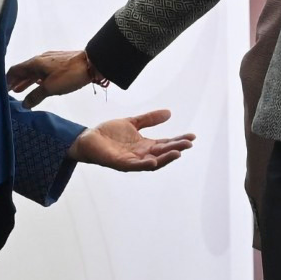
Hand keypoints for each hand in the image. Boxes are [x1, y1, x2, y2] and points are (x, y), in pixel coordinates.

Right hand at [7, 49, 105, 106]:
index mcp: (34, 63)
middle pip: (23, 70)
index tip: (2, 89)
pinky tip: (38, 85)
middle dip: (16, 81)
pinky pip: (42, 71)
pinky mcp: (59, 62)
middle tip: (9, 92)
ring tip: (20, 91)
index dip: (7, 79)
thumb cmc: (68, 75)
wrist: (91, 63)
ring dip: (26, 81)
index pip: (15, 70)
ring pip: (33, 71)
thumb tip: (24, 104)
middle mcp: (39, 59)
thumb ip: (35, 96)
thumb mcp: (50, 88)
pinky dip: (36, 79)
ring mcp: (49, 60)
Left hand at [68, 109, 193, 172]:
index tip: (192, 136)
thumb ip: (149, 119)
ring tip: (177, 153)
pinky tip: (153, 162)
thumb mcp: (132, 123)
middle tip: (189, 143)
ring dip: (165, 158)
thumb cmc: (109, 133)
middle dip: (176, 149)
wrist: (88, 138)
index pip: (166, 143)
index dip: (178, 140)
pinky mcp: (120, 163)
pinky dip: (145, 165)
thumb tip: (169, 113)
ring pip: (152, 162)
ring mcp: (132, 160)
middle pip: (162, 153)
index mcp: (145, 145)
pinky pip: (135, 166)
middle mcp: (141, 155)